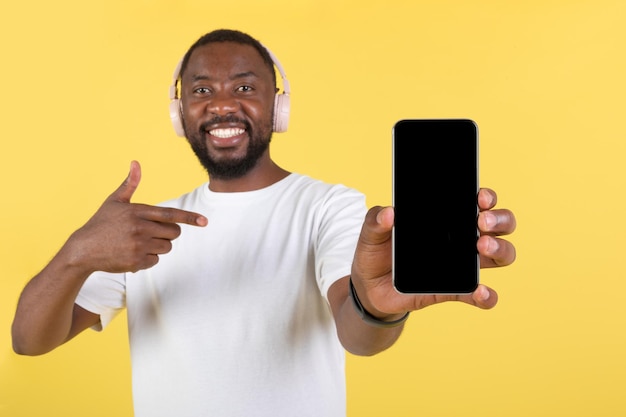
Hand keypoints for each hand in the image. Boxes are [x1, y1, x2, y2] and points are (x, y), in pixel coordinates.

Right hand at [67, 161, 206, 273]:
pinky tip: (132, 254)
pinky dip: (148, 259)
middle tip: (151, 232)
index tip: (204, 221)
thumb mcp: (114, 201)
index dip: (189, 218)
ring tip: (138, 243)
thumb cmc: (101, 223)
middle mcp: (139, 228)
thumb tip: (135, 162)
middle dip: (168, 233)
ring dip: (158, 246)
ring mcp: (138, 246)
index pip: (170, 214)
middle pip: (174, 233)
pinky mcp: (135, 262)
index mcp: (137, 211)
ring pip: (166, 247)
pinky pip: (156, 260)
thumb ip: (129, 184)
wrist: (82, 250)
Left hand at [350, 188, 515, 318]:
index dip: (486, 197)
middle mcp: (462, 238)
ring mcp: (462, 264)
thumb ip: (375, 220)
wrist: (370, 288)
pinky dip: (486, 295)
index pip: (477, 201)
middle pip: (499, 223)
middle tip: (481, 222)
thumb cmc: (376, 252)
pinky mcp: (455, 290)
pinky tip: (480, 292)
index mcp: (446, 217)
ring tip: (482, 247)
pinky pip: (479, 294)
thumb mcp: (370, 234)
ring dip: (500, 249)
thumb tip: (389, 212)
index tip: (480, 198)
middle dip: (500, 219)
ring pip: (500, 254)